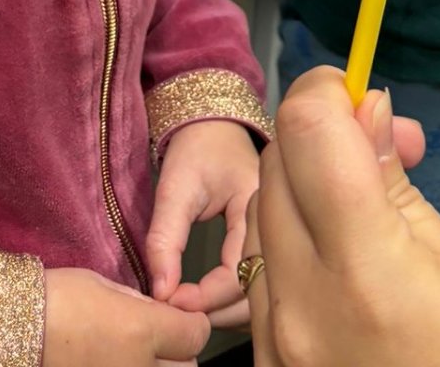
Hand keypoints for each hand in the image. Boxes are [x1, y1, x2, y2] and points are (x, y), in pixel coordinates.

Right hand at [42, 267, 209, 365]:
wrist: (15, 324)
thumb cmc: (58, 297)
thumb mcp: (105, 286)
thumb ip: (142, 305)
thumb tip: (162, 315)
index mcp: (142, 331)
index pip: (196, 335)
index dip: (192, 322)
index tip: (182, 315)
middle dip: (180, 351)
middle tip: (162, 337)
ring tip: (139, 352)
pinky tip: (118, 360)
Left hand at [144, 119, 258, 330]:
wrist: (211, 124)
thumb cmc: (196, 148)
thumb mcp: (175, 187)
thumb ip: (165, 238)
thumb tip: (160, 293)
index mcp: (261, 209)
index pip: (244, 274)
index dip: (208, 297)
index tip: (171, 301)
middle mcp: (279, 228)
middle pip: (261, 293)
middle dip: (220, 313)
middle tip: (180, 314)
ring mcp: (278, 237)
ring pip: (262, 294)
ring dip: (228, 312)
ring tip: (190, 310)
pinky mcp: (269, 244)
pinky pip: (258, 283)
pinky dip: (235, 301)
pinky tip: (208, 302)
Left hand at [242, 67, 439, 366]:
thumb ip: (398, 188)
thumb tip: (364, 108)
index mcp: (367, 275)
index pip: (306, 133)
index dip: (327, 94)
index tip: (356, 94)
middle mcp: (303, 309)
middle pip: (276, 170)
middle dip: (317, 140)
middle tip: (379, 145)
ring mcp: (278, 347)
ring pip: (260, 221)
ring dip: (302, 191)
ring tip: (367, 206)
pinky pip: (262, 279)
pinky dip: (294, 248)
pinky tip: (343, 258)